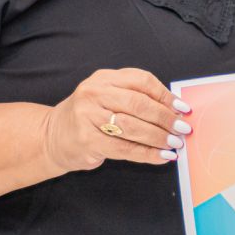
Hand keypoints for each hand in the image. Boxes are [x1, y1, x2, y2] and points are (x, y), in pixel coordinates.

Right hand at [44, 68, 191, 174]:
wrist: (52, 136)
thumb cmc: (89, 117)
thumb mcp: (107, 96)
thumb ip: (135, 97)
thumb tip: (174, 109)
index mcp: (104, 77)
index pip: (141, 80)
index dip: (165, 95)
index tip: (182, 108)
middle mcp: (94, 93)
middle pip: (139, 103)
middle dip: (165, 118)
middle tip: (182, 129)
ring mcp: (88, 116)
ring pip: (132, 126)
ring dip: (158, 137)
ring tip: (174, 144)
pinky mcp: (87, 140)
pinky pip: (124, 148)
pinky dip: (146, 153)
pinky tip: (161, 157)